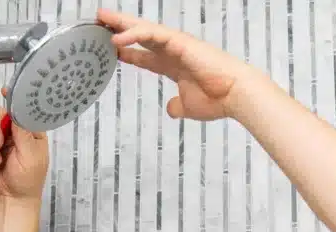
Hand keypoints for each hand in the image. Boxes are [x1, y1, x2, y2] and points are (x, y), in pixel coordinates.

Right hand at [0, 88, 49, 199]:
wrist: (13, 198)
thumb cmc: (28, 180)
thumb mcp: (30, 156)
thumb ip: (23, 133)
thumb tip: (17, 112)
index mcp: (30, 131)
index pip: (20, 109)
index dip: (12, 99)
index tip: (4, 90)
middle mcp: (15, 131)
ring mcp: (0, 138)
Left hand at [97, 8, 263, 120]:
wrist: (235, 95)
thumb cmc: (217, 99)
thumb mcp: (188, 106)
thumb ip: (177, 106)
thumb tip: (171, 108)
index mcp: (174, 65)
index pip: (146, 56)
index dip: (129, 52)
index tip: (112, 51)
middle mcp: (173, 51)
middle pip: (140, 36)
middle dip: (120, 29)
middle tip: (100, 22)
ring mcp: (175, 44)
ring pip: (143, 29)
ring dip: (121, 24)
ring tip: (101, 18)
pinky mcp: (179, 41)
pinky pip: (151, 34)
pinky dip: (133, 35)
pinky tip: (117, 39)